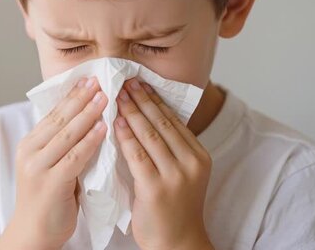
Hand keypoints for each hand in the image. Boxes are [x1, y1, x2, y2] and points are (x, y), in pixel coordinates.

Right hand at [0, 77, 106, 249]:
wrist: (33, 233)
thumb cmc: (48, 199)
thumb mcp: (51, 165)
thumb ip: (63, 145)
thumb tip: (88, 119)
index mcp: (30, 144)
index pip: (53, 113)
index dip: (72, 95)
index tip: (89, 79)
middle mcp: (30, 151)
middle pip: (60, 118)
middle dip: (81, 98)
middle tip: (100, 80)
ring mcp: (38, 167)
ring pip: (67, 133)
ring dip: (88, 113)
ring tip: (106, 97)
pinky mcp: (50, 183)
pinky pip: (74, 156)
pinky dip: (90, 141)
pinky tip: (104, 128)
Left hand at [114, 78, 213, 249]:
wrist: (178, 244)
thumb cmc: (175, 209)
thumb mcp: (183, 174)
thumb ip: (170, 149)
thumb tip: (148, 117)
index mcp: (199, 156)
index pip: (174, 120)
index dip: (154, 99)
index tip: (139, 83)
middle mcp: (191, 162)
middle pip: (162, 123)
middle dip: (142, 99)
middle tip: (125, 81)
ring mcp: (176, 175)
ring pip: (150, 135)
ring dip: (131, 112)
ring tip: (117, 95)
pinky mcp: (156, 188)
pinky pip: (137, 155)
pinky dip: (125, 136)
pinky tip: (114, 123)